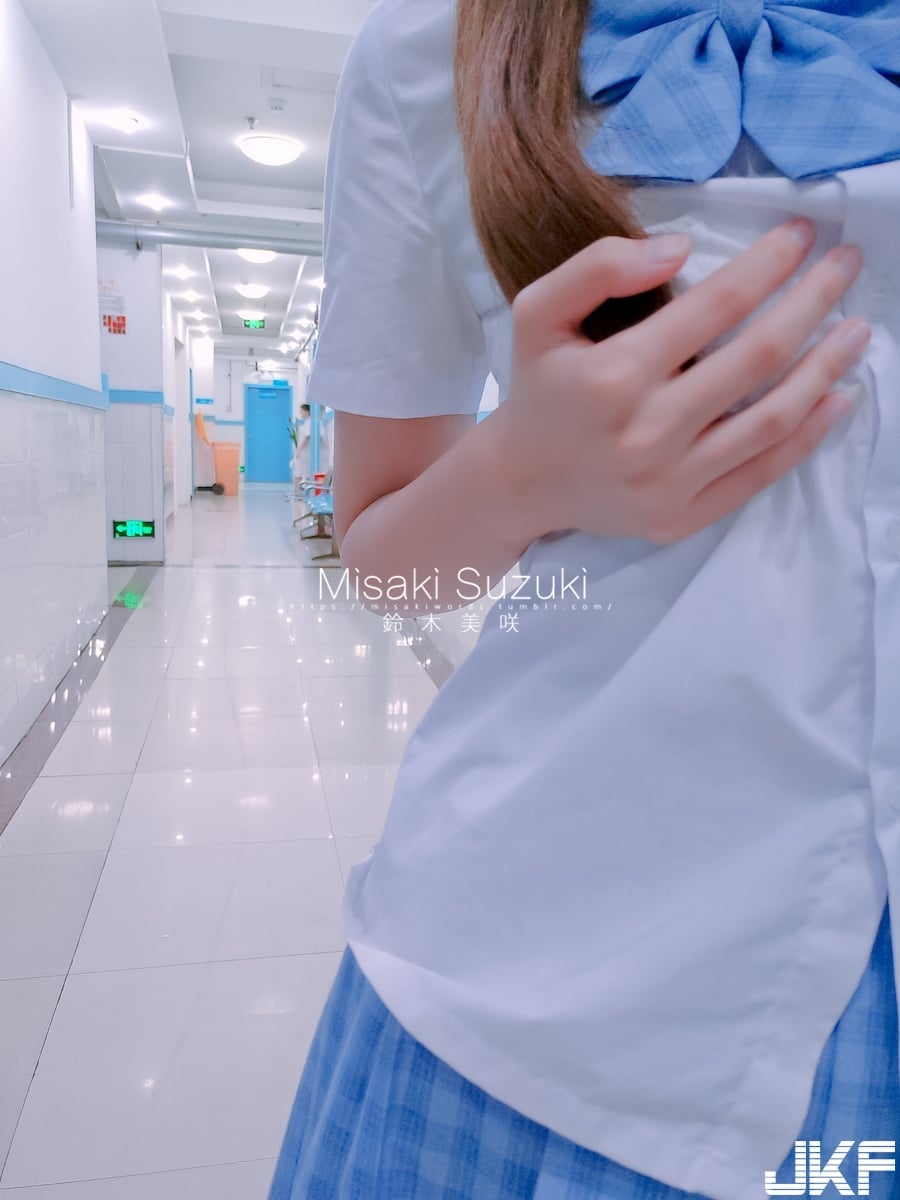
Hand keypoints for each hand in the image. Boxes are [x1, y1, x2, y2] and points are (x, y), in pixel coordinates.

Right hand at [495, 220, 868, 543]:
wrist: (519, 482)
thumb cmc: (539, 389)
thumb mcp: (538, 312)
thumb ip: (599, 267)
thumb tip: (681, 247)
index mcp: (613, 376)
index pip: (716, 306)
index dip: (768, 264)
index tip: (801, 234)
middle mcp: (646, 433)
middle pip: (758, 358)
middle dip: (813, 302)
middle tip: (845, 266)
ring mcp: (667, 483)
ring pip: (772, 419)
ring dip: (826, 368)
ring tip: (857, 330)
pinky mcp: (680, 517)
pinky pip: (761, 475)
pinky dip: (809, 435)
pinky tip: (838, 397)